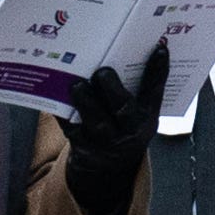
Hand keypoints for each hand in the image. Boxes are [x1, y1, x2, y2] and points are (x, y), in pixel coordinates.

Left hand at [62, 42, 169, 214]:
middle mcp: (129, 132)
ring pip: (96, 122)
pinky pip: (71, 128)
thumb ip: (137, 88)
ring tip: (76, 84)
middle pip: (123, 110)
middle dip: (112, 89)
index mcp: (146, 118)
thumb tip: (133, 49)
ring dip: (85, 101)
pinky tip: (54, 95)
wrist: (109, 166)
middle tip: (102, 72)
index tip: (159, 49)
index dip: (157, 72)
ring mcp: (105, 141)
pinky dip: (62, 111)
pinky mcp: (82, 147)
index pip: (155, 93)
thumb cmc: (123, 126)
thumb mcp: (139, 114)